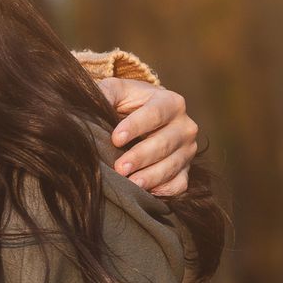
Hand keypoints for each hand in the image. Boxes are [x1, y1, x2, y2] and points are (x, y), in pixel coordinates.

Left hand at [96, 78, 198, 195]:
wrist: (143, 116)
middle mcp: (184, 126)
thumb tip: (94, 100)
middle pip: (165, 143)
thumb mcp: (117, 90)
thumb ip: (107, 92)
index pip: (156, 113)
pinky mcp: (185, 169)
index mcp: (170, 101)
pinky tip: (145, 192)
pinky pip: (180, 184)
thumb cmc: (127, 102)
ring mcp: (187, 150)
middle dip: (141, 156)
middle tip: (119, 168)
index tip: (115, 138)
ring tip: (131, 185)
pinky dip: (165, 190)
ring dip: (151, 177)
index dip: (136, 126)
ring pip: (173, 165)